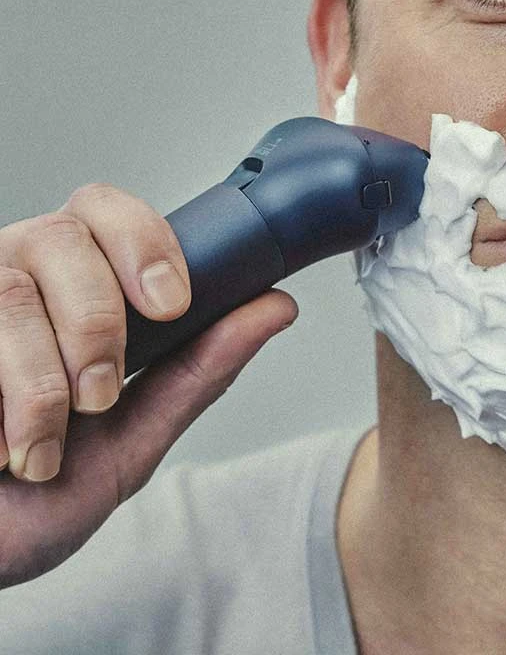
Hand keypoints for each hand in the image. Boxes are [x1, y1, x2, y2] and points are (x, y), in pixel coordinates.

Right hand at [0, 185, 296, 587]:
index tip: (172, 305)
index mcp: (69, 283)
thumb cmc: (36, 498)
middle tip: (99, 396)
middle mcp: (11, 276)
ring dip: (39, 379)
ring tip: (43, 446)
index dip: (143, 241)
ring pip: (10, 289)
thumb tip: (276, 306)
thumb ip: (198, 369)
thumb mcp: (132, 437)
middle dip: (97, 319)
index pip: (108, 210)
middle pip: (63, 235)